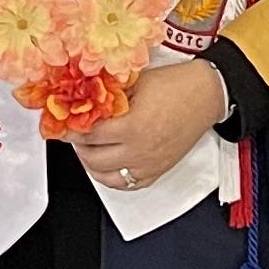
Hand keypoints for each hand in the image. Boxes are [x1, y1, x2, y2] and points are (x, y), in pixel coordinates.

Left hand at [68, 60, 228, 195]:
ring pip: (106, 176)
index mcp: (131, 127)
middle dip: (78, 146)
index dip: (71, 129)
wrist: (206, 95)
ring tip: (86, 149)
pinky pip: (127, 185)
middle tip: (73, 134)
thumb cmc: (175, 85)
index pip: (89, 134)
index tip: (62, 124)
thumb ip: (110, 96)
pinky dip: (112, 178)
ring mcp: (148, 165)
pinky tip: (106, 165)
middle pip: (93, 157)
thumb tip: (83, 99)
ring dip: (91, 164)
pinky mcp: (157, 171)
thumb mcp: (136, 83)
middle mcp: (139, 151)